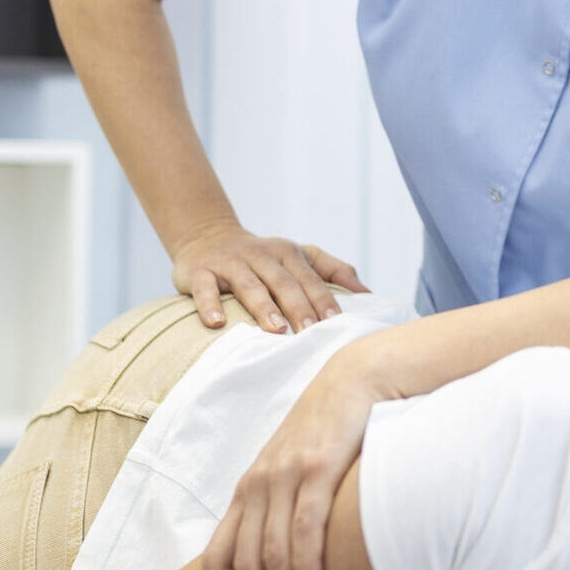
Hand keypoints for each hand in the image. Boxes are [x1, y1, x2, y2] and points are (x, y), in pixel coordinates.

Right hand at [173, 221, 369, 332]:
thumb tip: (370, 294)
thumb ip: (334, 270)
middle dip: (298, 307)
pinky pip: (205, 289)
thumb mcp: (300, 255)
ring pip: (249, 286)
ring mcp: (230, 263)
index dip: (323, 300)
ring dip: (263, 307)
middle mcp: (261, 255)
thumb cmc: (264, 256)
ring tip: (275, 330)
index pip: (310, 279)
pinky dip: (209, 304)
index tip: (337, 323)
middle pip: (283, 283)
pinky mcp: (200, 271)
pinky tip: (216, 324)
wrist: (208, 235)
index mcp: (288, 253)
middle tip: (310, 333)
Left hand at [197, 342, 395, 569]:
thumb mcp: (294, 476)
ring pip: (273, 553)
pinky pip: (305, 525)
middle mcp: (258, 487)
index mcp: (247, 494)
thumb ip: (283, 514)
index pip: (217, 557)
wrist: (354, 382)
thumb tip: (284, 569)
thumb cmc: (329, 436)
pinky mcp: (319, 467)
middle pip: (245, 566)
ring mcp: (286, 477)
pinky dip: (305, 564)